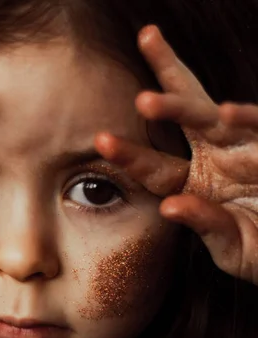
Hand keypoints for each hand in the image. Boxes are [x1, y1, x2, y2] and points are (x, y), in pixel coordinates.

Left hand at [94, 25, 257, 284]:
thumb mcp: (236, 245)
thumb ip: (206, 224)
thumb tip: (171, 207)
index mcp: (193, 182)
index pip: (154, 167)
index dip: (129, 154)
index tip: (101, 141)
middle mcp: (214, 155)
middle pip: (179, 121)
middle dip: (155, 100)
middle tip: (125, 86)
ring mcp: (244, 146)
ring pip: (208, 117)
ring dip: (178, 107)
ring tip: (145, 102)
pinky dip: (247, 117)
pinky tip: (227, 111)